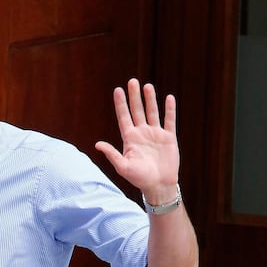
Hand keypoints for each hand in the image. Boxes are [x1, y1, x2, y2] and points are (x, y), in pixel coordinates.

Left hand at [95, 79, 180, 203]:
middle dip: (134, 96)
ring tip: (146, 86)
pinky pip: (169, 120)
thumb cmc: (139, 178)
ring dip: (150, 99)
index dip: (121, 104)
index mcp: (130, 139)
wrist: (158, 185)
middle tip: (132, 81)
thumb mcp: (123, 167)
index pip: (124, 117)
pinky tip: (168, 98)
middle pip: (137, 111)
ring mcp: (155, 134)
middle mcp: (142, 134)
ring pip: (152, 112)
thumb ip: (112, 154)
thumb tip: (97, 144)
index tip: (117, 90)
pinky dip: (169, 109)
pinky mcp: (169, 138)